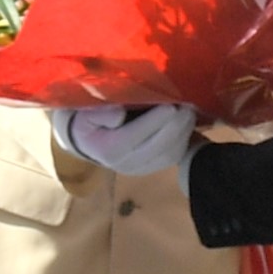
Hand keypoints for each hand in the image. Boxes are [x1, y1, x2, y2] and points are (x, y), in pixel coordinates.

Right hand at [54, 103, 200, 172]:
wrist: (85, 142)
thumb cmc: (84, 122)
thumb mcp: (82, 114)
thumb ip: (98, 113)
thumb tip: (119, 113)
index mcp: (109, 148)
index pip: (136, 135)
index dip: (156, 120)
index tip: (170, 105)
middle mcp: (127, 163)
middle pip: (159, 147)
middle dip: (176, 126)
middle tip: (187, 107)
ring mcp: (141, 168)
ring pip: (170, 154)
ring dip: (184, 133)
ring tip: (190, 113)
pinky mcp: (151, 167)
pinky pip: (173, 157)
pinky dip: (184, 140)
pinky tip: (187, 124)